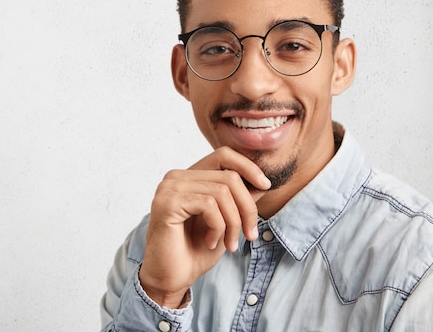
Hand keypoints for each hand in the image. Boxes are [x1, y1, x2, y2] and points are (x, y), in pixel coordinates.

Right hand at [139, 146, 270, 307]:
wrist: (172, 278)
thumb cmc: (195, 251)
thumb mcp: (226, 221)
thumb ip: (238, 199)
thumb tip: (262, 182)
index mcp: (189, 177)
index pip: (224, 155)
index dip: (248, 167)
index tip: (265, 187)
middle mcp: (176, 177)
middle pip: (229, 176)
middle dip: (247, 208)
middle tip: (250, 234)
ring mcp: (169, 188)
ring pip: (222, 192)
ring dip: (234, 222)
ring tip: (230, 243)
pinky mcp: (167, 202)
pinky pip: (209, 205)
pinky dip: (218, 227)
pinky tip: (210, 242)